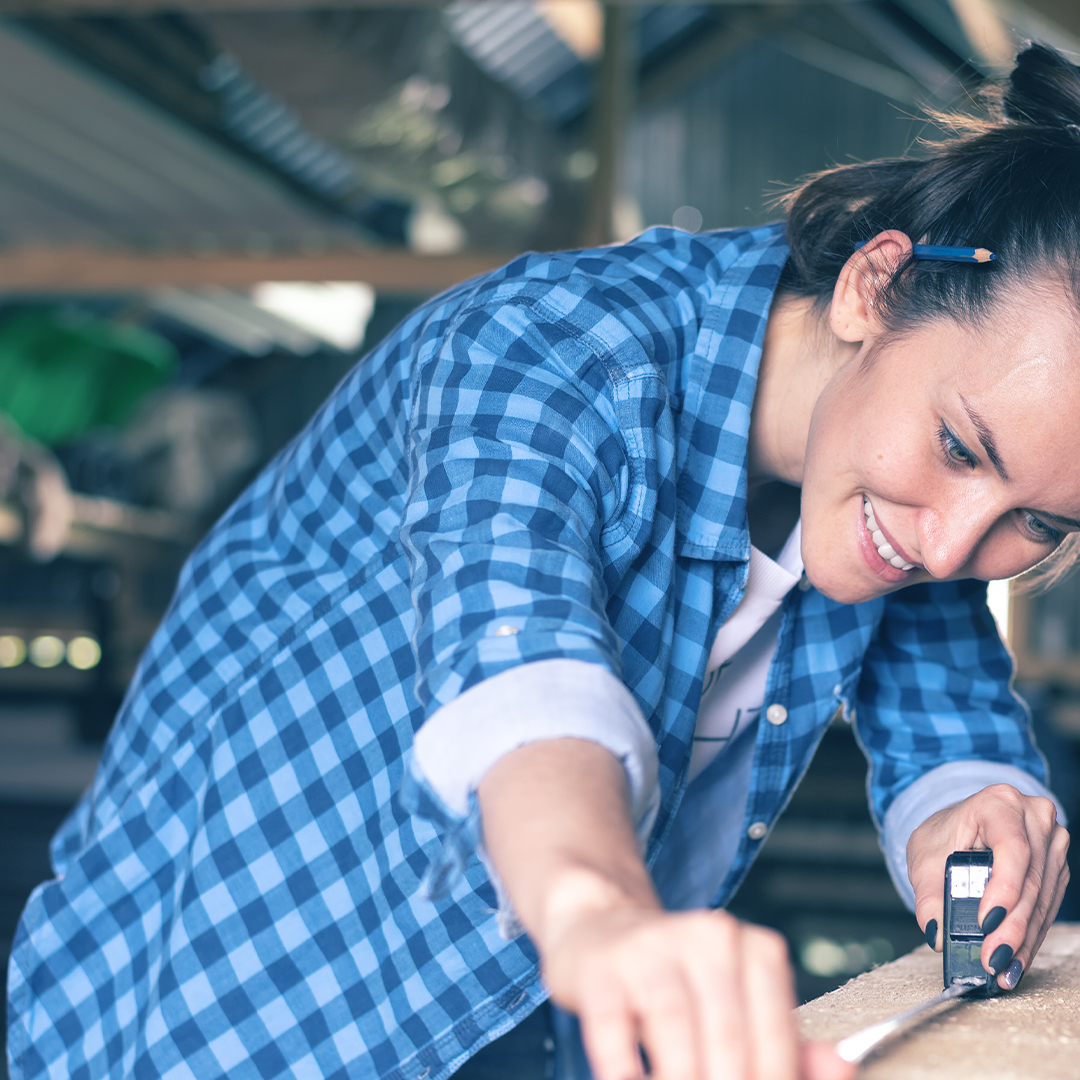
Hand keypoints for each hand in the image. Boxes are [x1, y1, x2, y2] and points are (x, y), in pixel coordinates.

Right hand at [477, 739, 853, 1079]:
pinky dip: (623, 1073)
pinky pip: (613, 1033)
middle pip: (729, 1044)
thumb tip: (844, 1068)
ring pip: (676, 1037)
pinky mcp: (601, 968)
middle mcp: (709, 935)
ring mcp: (651, 947)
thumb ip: (789, 1042)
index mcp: (755, 947)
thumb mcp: (739, 1003)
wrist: (599, 931)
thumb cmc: (682, 982)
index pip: (776, 1040)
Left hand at [908, 784, 1069, 988]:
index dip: (1004, 888)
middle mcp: (1033, 818)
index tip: (987, 922)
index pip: (1011, 848)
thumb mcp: (924, 858)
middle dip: (1010, 926)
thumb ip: (928, 894)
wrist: (959, 828)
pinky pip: (1046, 907)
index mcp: (999, 803)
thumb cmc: (943, 836)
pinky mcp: (1055, 868)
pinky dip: (1029, 935)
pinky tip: (1015, 959)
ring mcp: (1050, 842)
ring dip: (1023, 939)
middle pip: (1029, 880)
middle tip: (992, 959)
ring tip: (1002, 968)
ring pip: (1041, 899)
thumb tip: (935, 931)